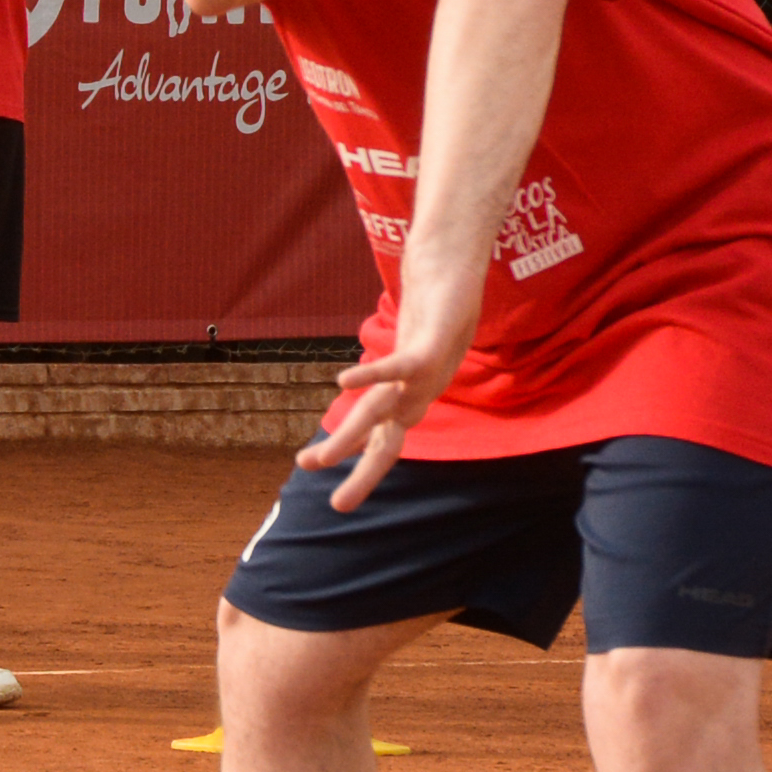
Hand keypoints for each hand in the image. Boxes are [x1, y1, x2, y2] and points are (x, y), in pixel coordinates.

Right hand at [296, 258, 482, 513]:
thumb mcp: (414, 346)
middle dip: (365, 474)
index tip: (329, 483)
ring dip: (351, 437)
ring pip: (384, 410)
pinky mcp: (432, 341)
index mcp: (411, 395)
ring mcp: (427, 369)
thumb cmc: (435, 304)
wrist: (457, 263)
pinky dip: (373, 376)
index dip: (361, 462)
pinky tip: (341, 383)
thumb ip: (397, 367)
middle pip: (387, 440)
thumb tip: (383, 381)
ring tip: (315, 460)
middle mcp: (419, 390)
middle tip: (337, 508)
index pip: (384, 439)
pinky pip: (400, 364)